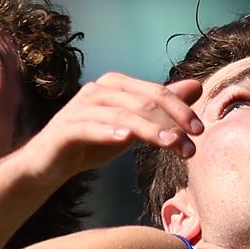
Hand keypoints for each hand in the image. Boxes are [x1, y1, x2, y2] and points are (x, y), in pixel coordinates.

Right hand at [25, 73, 202, 177]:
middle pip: (142, 102)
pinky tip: (125, 138)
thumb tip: (195, 86)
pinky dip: (108, 131)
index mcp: (115, 85)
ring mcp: (80, 108)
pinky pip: (90, 127)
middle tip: (191, 146)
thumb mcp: (132, 125)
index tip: (200, 130)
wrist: (49, 163)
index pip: (155, 92)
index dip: (180, 109)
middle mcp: (98, 90)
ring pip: (121, 115)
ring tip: (170, 145)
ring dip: (149, 130)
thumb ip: (160, 107)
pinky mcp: (66, 129)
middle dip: (170, 123)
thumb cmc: (92, 142)